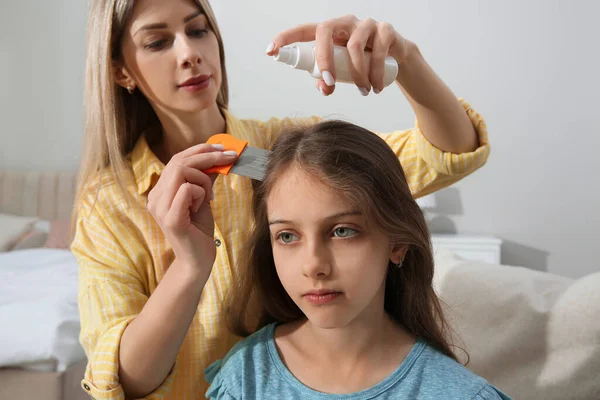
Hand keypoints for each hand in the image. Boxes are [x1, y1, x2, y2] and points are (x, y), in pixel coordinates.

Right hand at [146, 144, 235, 278]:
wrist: (197, 261)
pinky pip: (187, 189)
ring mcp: (160, 208)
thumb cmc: (199, 230)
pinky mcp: (171, 218)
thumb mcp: (203, 198)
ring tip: (209, 195)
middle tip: (229, 155)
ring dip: (204, 179)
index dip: (199, 150)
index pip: (176, 160)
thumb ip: (204, 179)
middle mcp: (155, 197)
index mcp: (160, 191)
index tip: (221, 148)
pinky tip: (202, 206)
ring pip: (182, 171)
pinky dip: (201, 192)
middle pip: (178, 161)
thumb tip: (216, 157)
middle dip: (207, 155)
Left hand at [266, 15, 413, 95]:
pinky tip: (376, 87)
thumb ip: (327, 78)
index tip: (270, 52)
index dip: (285, 38)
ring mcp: (365, 24)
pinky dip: (377, 72)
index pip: (303, 30)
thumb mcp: (342, 72)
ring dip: (357, 74)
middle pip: (325, 30)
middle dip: (324, 59)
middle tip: (330, 84)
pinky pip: (379, 50)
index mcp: (329, 32)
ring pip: (355, 45)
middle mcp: (344, 23)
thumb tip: (323, 87)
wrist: (396, 59)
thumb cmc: (362, 63)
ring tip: (363, 92)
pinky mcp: (385, 30)